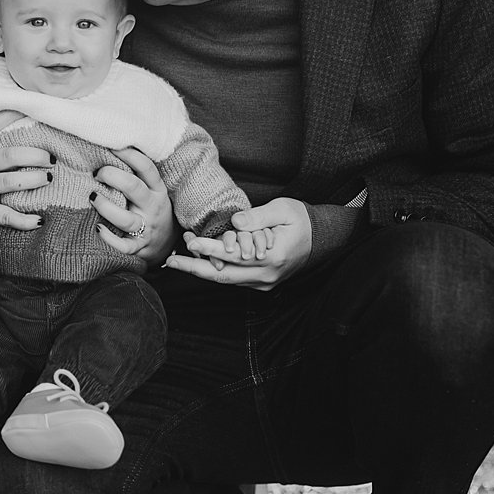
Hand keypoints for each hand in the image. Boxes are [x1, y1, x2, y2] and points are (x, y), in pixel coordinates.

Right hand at [0, 110, 48, 230]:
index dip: (10, 117)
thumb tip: (18, 116)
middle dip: (33, 155)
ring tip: (48, 178)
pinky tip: (40, 219)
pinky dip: (24, 220)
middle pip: (8, 156)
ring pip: (8, 183)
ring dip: (32, 180)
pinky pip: (6, 216)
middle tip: (51, 158)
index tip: (29, 109)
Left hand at [92, 147, 175, 263]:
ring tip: (93, 197)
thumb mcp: (152, 190)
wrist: (166, 243)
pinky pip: (124, 246)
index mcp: (157, 190)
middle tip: (97, 173)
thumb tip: (107, 150)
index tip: (110, 146)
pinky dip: (109, 239)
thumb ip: (136, 175)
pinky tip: (98, 228)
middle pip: (133, 188)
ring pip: (126, 219)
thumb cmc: (151, 209)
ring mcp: (146, 228)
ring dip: (106, 207)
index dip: (128, 154)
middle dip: (112, 176)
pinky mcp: (138, 247)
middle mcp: (152, 207)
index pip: (146, 167)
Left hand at [164, 197, 310, 288]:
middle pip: (224, 275)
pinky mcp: (263, 283)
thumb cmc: (302, 219)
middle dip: (195, 268)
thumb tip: (235, 221)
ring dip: (202, 270)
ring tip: (177, 260)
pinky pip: (234, 279)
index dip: (210, 247)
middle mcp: (267, 275)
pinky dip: (215, 271)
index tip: (190, 241)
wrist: (322, 237)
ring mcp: (265, 282)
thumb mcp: (283, 210)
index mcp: (274, 256)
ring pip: (227, 280)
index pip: (235, 254)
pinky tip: (198, 263)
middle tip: (170, 261)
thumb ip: (258, 217)